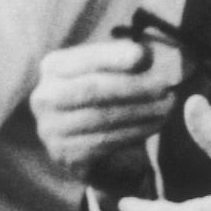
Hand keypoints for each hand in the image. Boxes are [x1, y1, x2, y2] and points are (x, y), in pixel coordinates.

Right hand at [31, 38, 180, 174]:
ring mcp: (50, 129)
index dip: (115, 57)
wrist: (91, 139)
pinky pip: (103, 143)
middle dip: (133, 87)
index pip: (85, 59)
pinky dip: (134, 133)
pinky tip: (155, 125)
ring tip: (167, 106)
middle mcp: (43, 97)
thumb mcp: (112, 70)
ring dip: (140, 112)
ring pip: (101, 118)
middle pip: (92, 89)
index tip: (145, 56)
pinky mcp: (65, 154)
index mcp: (53, 67)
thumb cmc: (105, 95)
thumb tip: (144, 56)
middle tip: (164, 88)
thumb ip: (125, 59)